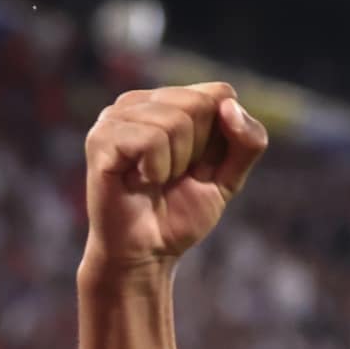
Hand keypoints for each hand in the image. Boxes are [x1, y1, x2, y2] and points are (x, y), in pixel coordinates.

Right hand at [82, 83, 267, 271]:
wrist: (146, 254)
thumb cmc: (180, 216)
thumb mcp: (227, 180)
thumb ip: (247, 143)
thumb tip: (230, 103)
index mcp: (170, 102)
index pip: (219, 93)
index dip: (220, 139)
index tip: (198, 166)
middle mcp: (142, 101)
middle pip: (197, 104)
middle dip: (197, 152)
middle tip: (174, 177)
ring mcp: (117, 115)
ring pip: (174, 122)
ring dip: (175, 165)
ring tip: (155, 181)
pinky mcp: (102, 137)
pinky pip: (150, 140)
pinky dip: (156, 170)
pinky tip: (140, 181)